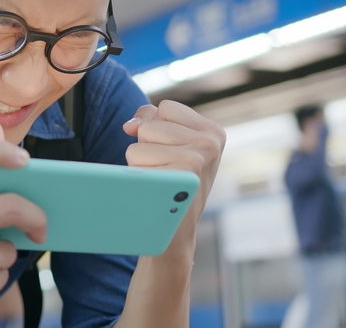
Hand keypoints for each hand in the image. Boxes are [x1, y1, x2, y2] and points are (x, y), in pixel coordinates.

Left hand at [122, 100, 224, 259]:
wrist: (173, 236)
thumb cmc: (168, 187)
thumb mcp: (170, 147)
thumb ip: (151, 120)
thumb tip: (131, 125)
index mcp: (214, 132)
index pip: (165, 108)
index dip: (155, 129)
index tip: (169, 155)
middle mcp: (211, 142)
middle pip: (150, 124)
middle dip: (147, 147)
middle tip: (164, 174)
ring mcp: (199, 157)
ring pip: (139, 140)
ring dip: (140, 162)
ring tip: (159, 182)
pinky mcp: (181, 172)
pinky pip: (135, 156)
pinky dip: (136, 173)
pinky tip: (153, 191)